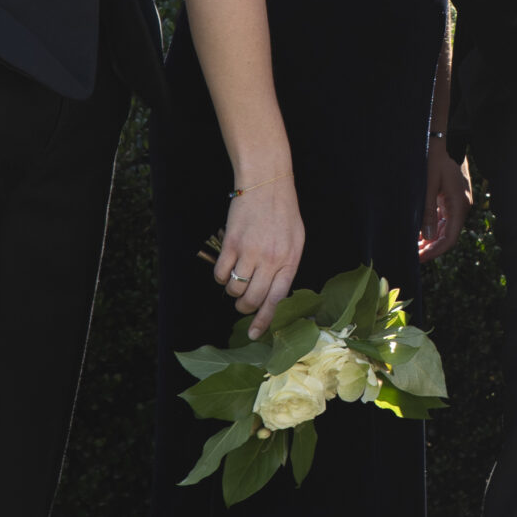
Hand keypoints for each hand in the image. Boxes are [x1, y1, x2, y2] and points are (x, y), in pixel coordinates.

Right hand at [215, 176, 303, 335]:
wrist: (267, 182)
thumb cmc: (283, 212)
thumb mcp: (295, 240)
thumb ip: (286, 267)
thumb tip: (273, 295)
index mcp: (290, 259)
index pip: (277, 299)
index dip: (264, 320)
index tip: (254, 335)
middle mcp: (271, 259)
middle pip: (252, 299)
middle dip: (244, 307)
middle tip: (243, 302)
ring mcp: (250, 251)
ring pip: (235, 289)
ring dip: (233, 290)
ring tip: (238, 276)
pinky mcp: (231, 243)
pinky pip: (221, 274)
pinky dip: (221, 276)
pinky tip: (227, 265)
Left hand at [420, 136, 472, 259]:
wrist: (441, 140)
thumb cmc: (434, 160)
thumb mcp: (428, 185)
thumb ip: (427, 212)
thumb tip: (428, 238)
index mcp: (459, 205)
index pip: (450, 238)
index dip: (435, 251)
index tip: (420, 258)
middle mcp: (461, 207)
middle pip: (448, 235)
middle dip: (431, 248)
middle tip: (412, 256)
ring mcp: (457, 203)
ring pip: (445, 228)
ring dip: (431, 239)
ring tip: (413, 247)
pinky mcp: (451, 199)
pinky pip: (443, 219)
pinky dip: (432, 228)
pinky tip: (419, 233)